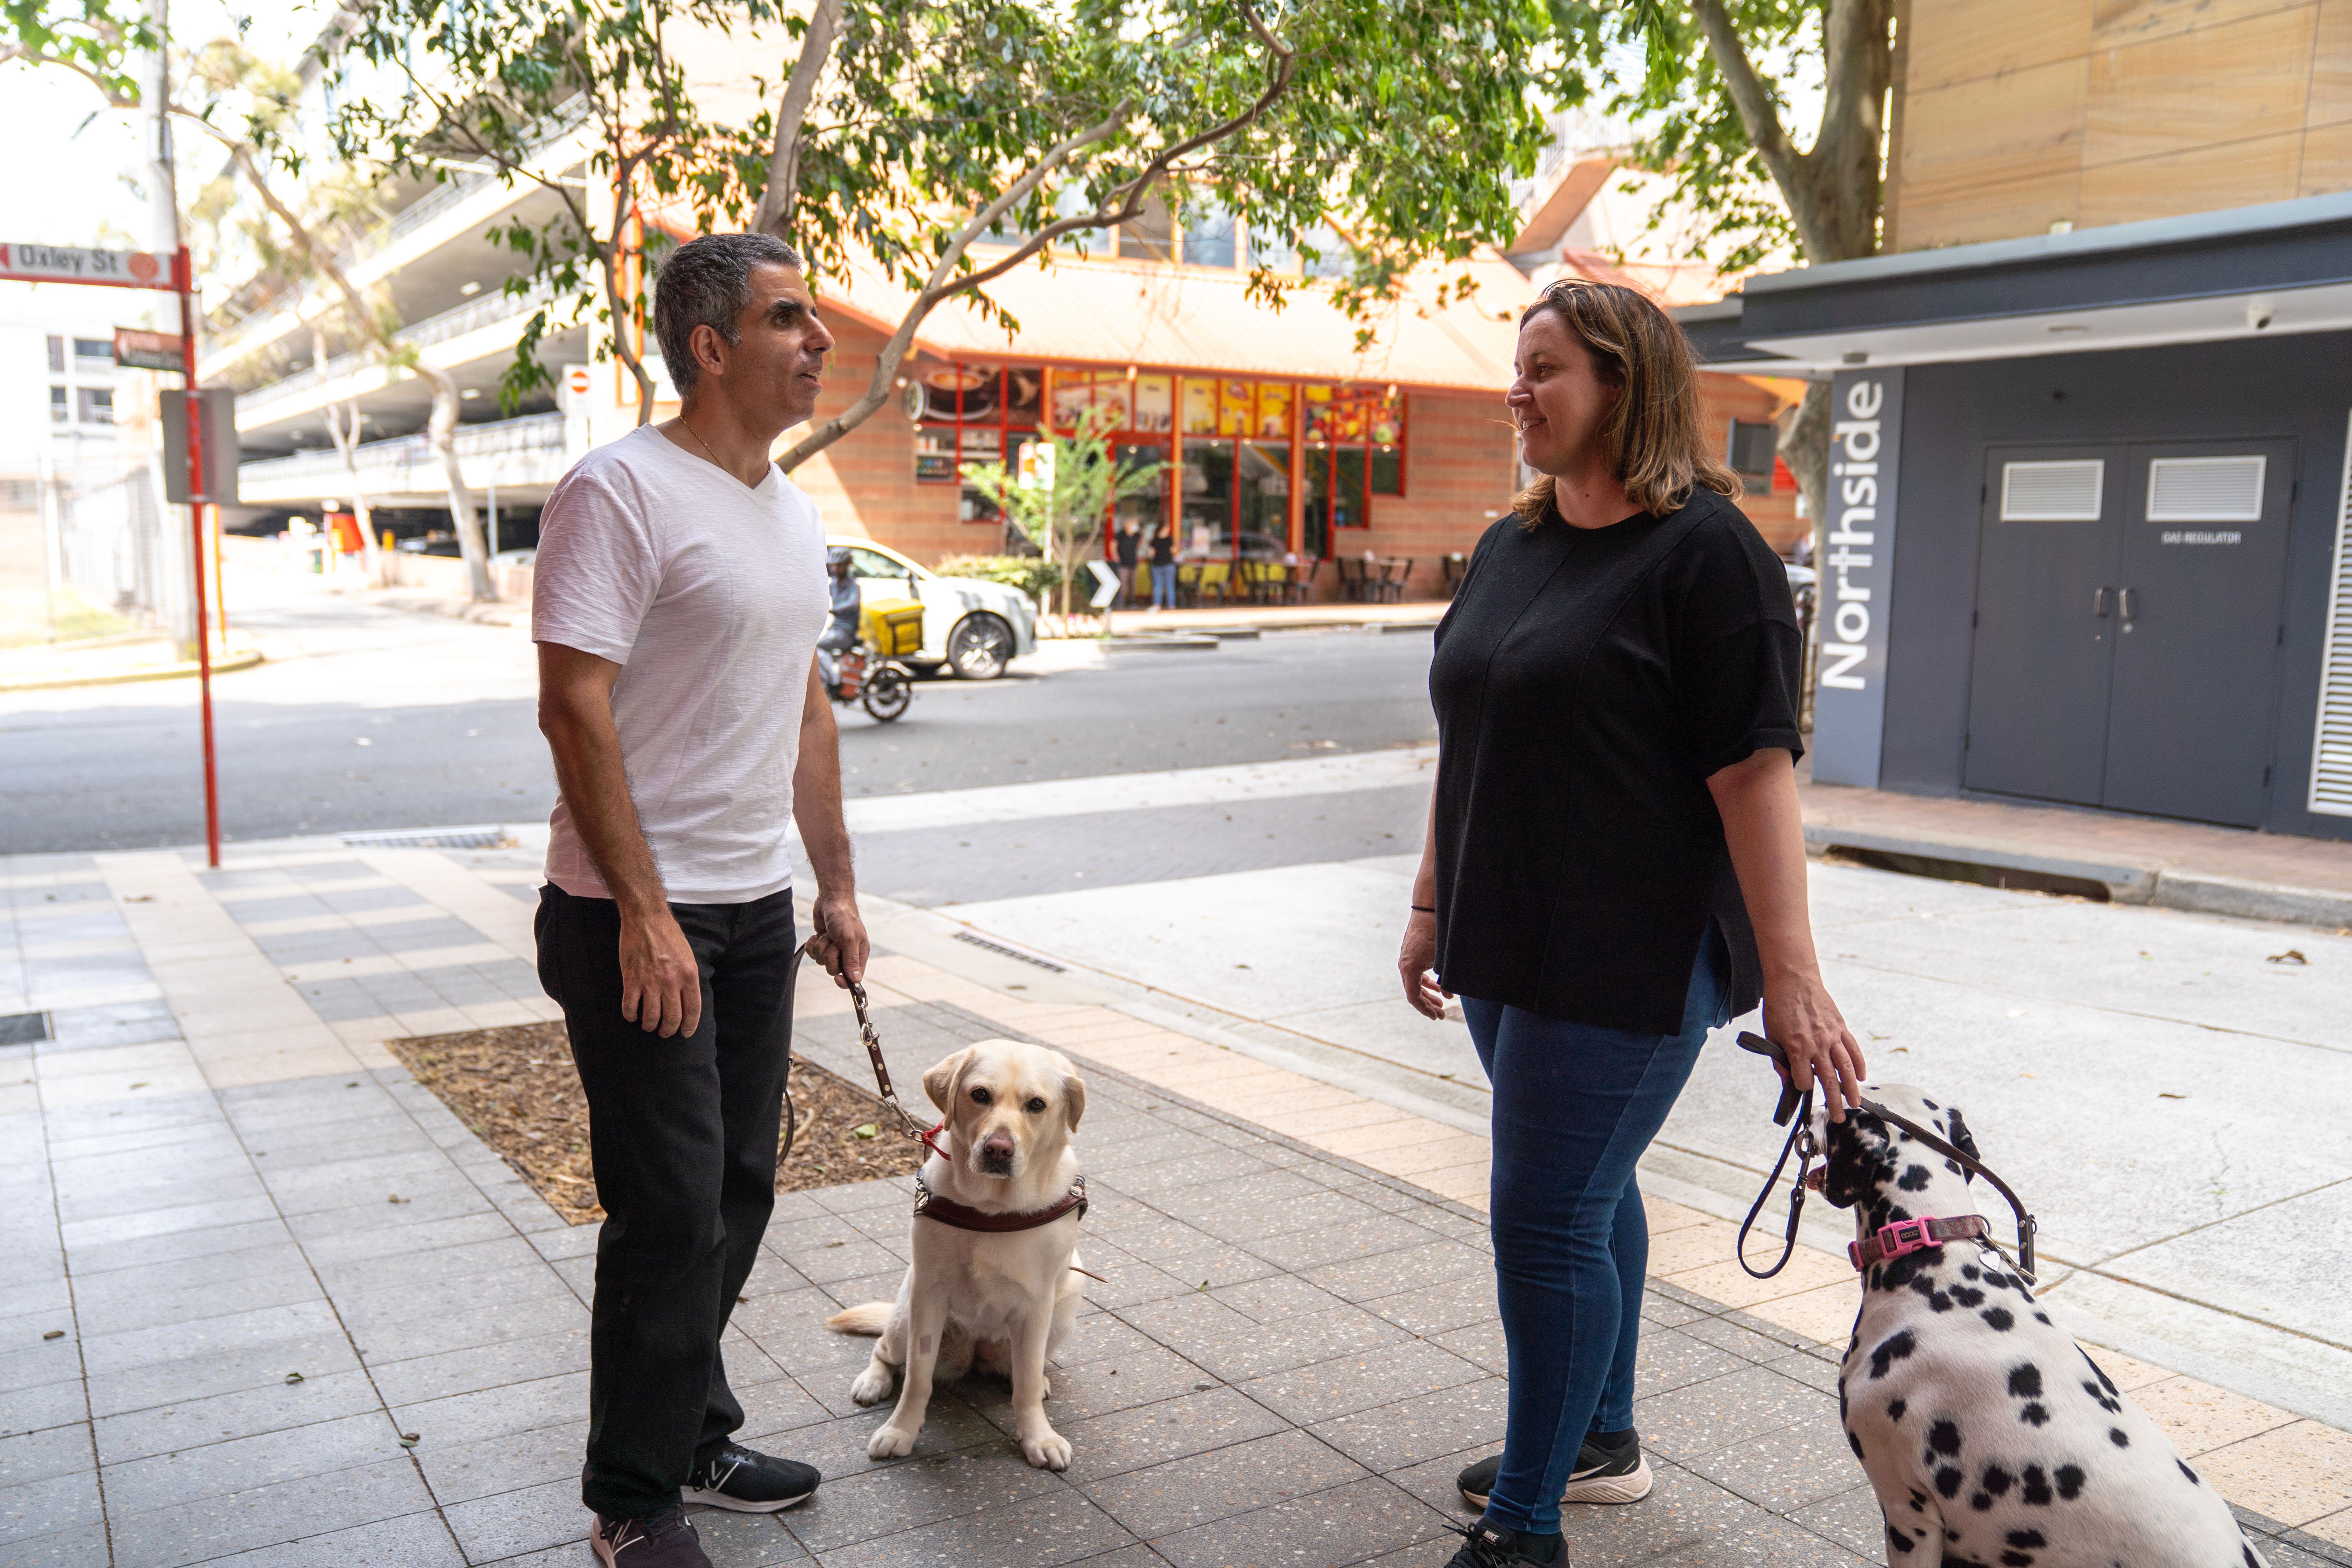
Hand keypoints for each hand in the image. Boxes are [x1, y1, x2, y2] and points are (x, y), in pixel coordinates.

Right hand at [619, 908, 700, 1036]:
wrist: (646, 919)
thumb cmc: (669, 935)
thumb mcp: (688, 956)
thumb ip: (688, 977)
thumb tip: (686, 997)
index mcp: (689, 975)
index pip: (692, 1010)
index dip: (689, 1026)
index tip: (686, 1033)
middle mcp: (671, 982)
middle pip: (672, 1017)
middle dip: (669, 1030)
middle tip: (665, 1033)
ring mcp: (650, 982)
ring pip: (651, 1016)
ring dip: (650, 1026)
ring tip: (649, 1026)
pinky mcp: (632, 979)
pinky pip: (630, 1006)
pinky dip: (630, 1015)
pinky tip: (631, 1016)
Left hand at [808, 890, 869, 986]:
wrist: (831, 899)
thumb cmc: (844, 916)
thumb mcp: (849, 939)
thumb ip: (852, 960)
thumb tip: (856, 979)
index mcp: (859, 953)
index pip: (854, 976)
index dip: (844, 980)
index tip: (837, 978)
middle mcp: (847, 953)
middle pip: (834, 969)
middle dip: (829, 956)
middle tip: (833, 943)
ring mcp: (834, 949)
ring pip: (821, 961)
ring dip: (821, 947)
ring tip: (827, 935)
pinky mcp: (822, 943)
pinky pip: (813, 954)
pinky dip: (812, 944)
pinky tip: (818, 935)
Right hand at [1398, 908, 1450, 1019]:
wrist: (1428, 909)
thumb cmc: (1437, 933)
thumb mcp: (1444, 960)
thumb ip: (1446, 981)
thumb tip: (1449, 997)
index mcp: (1409, 968)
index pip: (1414, 997)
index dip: (1425, 1009)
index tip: (1437, 1016)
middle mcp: (1404, 965)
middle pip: (1413, 992)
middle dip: (1428, 1004)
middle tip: (1442, 1014)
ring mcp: (1406, 958)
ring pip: (1414, 983)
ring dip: (1427, 993)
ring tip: (1441, 1001)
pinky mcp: (1410, 953)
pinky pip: (1415, 973)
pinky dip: (1426, 981)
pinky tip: (1437, 985)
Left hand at [1761, 972, 1865, 1120]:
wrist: (1793, 979)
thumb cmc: (1778, 1007)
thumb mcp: (1771, 1035)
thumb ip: (1779, 1061)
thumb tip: (1787, 1082)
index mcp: (1796, 1047)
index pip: (1804, 1079)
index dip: (1802, 1086)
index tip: (1802, 1086)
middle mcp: (1817, 1044)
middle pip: (1828, 1079)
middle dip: (1833, 1101)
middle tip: (1838, 1118)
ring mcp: (1832, 1036)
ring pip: (1846, 1068)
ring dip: (1851, 1088)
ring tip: (1854, 1103)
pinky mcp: (1841, 1027)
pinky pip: (1853, 1050)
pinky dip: (1859, 1064)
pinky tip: (1861, 1077)